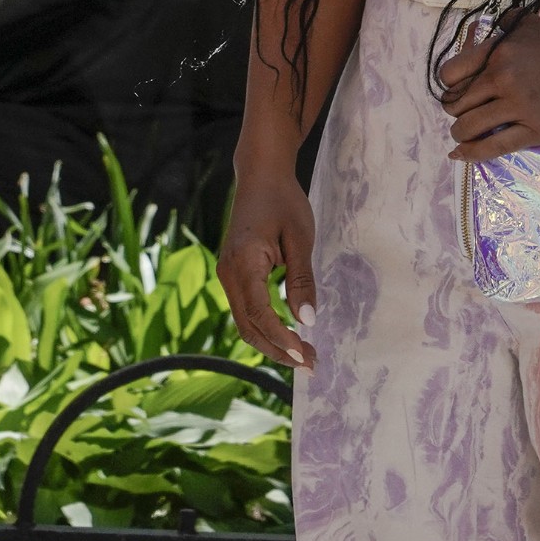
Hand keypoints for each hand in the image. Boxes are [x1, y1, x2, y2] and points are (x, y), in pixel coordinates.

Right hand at [216, 164, 317, 369]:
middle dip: (278, 350)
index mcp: (244, 263)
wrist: (260, 175)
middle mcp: (228, 272)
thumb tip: (307, 321)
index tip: (306, 356)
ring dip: (272, 342)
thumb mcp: (300, 239)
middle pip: (248, 326)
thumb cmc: (283, 201)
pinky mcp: (233, 273)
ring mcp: (227, 273)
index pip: (260, 314)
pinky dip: (265, 327)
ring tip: (304, 354)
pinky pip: (246, 309)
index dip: (282, 339)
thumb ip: (301, 281)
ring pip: (245, 321)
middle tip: (312, 365)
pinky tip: (288, 334)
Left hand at [437, 13, 539, 161]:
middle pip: (456, 104)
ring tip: (465, 133)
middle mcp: (503, 78)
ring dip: (461, 133)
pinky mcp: (536, 130)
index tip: (459, 92)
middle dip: (456, 111)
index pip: (449, 75)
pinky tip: (460, 155)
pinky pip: (494, 146)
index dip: (449, 86)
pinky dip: (472, 153)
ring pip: (469, 127)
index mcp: (496, 53)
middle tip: (465, 113)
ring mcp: (519, 106)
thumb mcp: (527, 24)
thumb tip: (474, 31)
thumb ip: (499, 24)